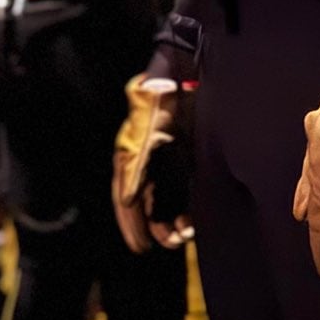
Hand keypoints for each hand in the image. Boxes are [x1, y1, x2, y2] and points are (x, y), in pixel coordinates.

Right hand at [112, 75, 194, 252]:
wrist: (177, 72)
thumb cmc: (158, 101)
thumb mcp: (147, 134)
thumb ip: (136, 167)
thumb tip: (126, 199)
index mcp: (130, 158)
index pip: (126, 199)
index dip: (131, 224)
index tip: (141, 247)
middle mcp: (144, 163)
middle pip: (145, 204)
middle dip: (155, 227)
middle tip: (170, 244)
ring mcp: (163, 160)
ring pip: (163, 199)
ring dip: (171, 220)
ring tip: (184, 235)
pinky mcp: (181, 157)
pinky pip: (178, 189)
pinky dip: (184, 206)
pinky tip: (193, 219)